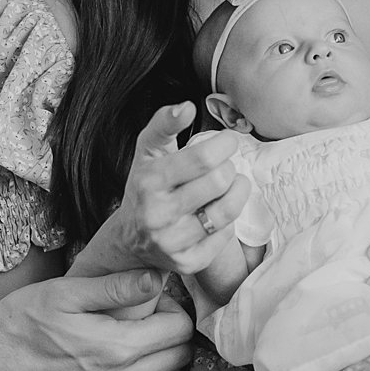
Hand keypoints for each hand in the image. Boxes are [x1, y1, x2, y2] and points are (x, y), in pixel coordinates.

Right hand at [0, 266, 193, 370]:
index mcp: (117, 350)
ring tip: (133, 338)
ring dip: (161, 358)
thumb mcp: (66, 293)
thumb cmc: (21, 321)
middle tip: (146, 317)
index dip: (172, 308)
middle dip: (171, 332)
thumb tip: (157, 276)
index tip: (151, 300)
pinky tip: (119, 362)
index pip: (180, 330)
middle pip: (179, 358)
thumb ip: (117, 286)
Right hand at [112, 104, 253, 275]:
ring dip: (238, 192)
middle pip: (219, 182)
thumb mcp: (147, 152)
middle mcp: (157, 214)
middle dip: (229, 168)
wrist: (131, 239)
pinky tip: (219, 211)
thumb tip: (187, 107)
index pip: (202, 158)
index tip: (228, 142)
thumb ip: (164, 123)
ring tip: (233, 183)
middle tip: (226, 166)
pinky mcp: (188, 263)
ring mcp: (172, 242)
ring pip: (227, 211)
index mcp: (148, 181)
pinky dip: (228, 220)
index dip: (224, 145)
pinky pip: (225, 236)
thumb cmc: (145, 188)